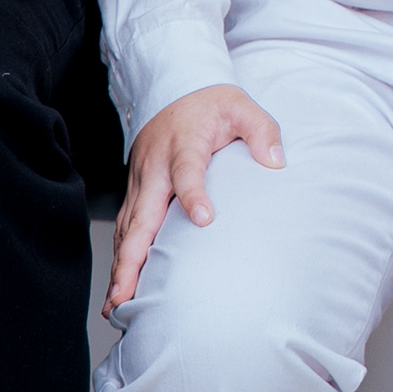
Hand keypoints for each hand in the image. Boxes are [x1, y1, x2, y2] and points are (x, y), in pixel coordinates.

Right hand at [108, 84, 287, 309]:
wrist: (175, 89)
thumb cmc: (212, 105)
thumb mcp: (242, 107)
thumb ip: (262, 131)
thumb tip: (276, 161)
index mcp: (183, 143)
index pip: (187, 170)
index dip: (193, 194)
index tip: (203, 219)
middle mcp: (155, 166)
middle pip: (141, 215)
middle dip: (132, 257)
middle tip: (127, 293)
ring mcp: (141, 180)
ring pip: (127, 227)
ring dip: (121, 265)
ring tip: (116, 303)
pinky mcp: (136, 190)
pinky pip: (124, 226)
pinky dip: (120, 255)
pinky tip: (119, 284)